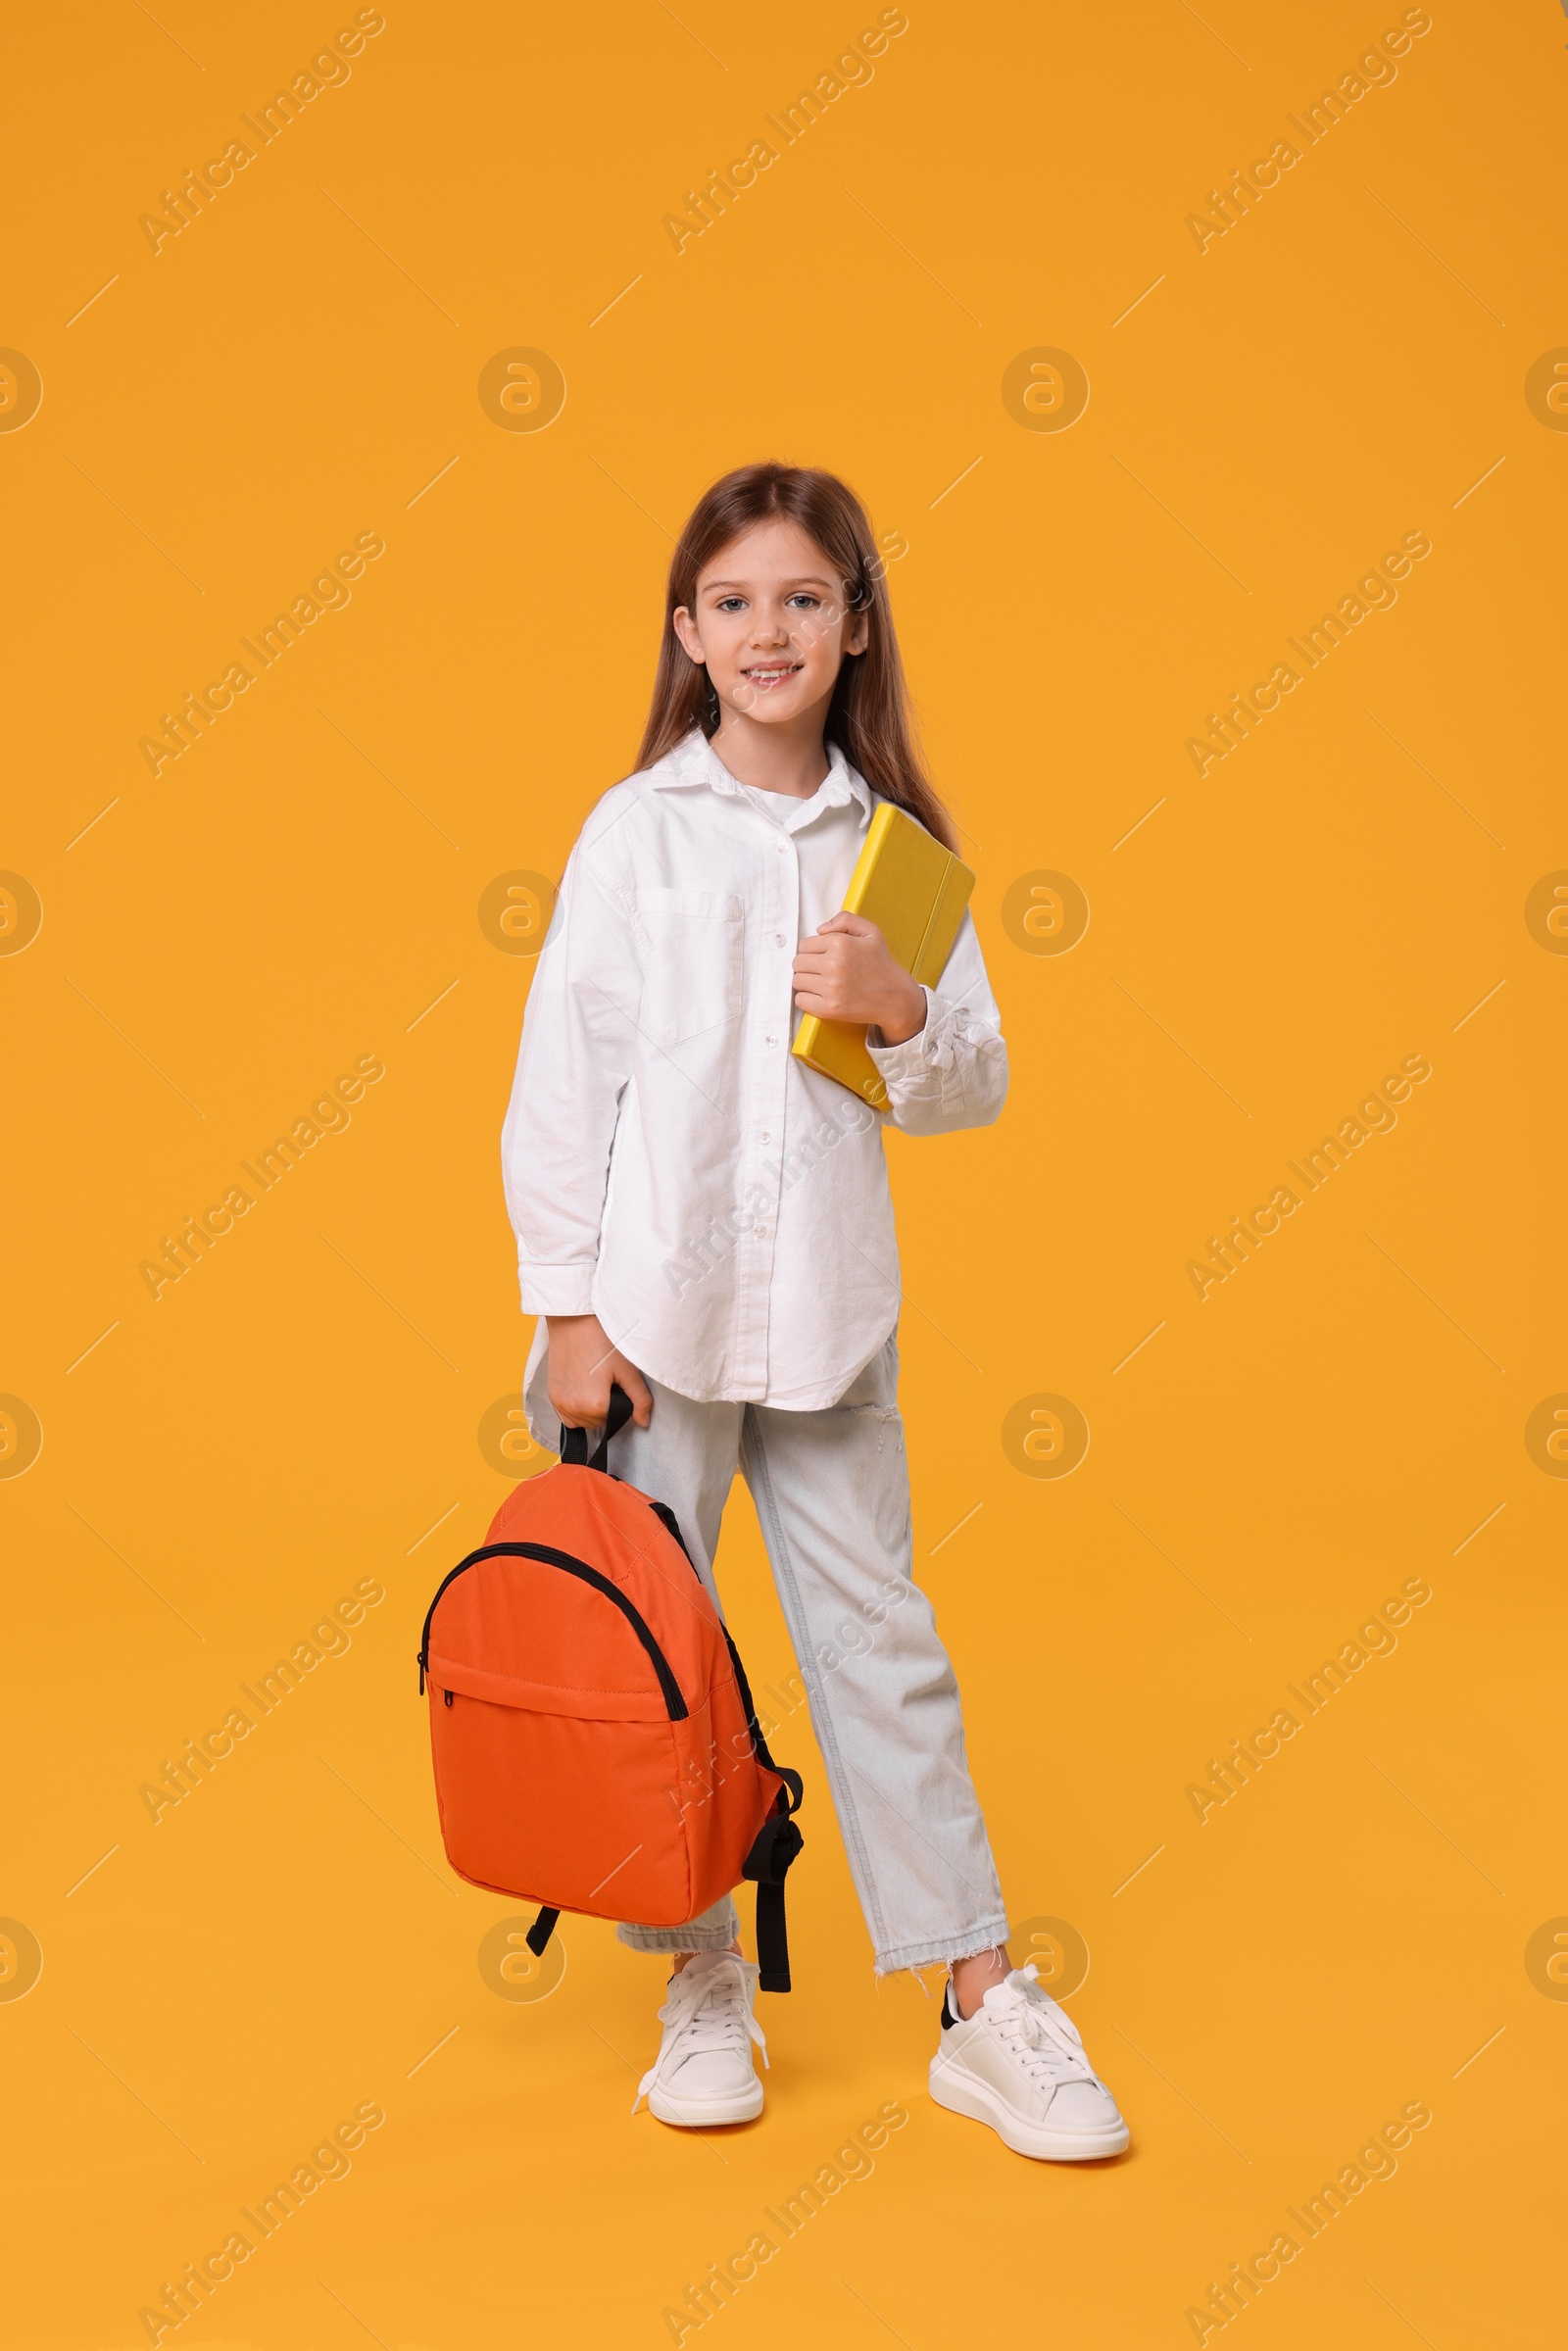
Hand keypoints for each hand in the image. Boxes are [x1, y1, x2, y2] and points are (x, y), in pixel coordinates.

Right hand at [544, 1314, 652, 1430]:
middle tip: (606, 1381)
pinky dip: (575, 1410)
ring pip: (582, 1422)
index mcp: (594, 1405)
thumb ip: (640, 1399)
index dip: (621, 1403)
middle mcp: (573, 1408)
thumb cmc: (601, 1340)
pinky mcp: (551, 1395)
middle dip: (605, 1408)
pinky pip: (566, 1416)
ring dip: (590, 1411)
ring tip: (594, 1384)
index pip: (615, 1419)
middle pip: (598, 1423)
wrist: (573, 1321)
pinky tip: (582, 1390)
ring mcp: (559, 1403)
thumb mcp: (627, 1369)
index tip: (618, 1384)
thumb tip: (643, 1421)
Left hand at [792, 913, 926, 1043]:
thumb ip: (845, 920)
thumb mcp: (870, 932)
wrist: (895, 997)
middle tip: (822, 971)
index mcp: (840, 943)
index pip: (804, 945)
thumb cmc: (881, 965)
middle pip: (797, 963)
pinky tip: (820, 996)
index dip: (812, 951)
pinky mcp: (829, 1008)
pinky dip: (807, 999)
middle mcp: (833, 964)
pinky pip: (801, 1000)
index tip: (823, 957)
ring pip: (797, 981)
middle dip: (807, 965)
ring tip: (822, 983)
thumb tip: (819, 929)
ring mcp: (831, 988)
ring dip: (806, 982)